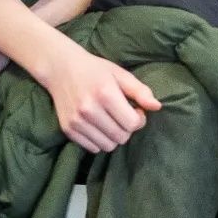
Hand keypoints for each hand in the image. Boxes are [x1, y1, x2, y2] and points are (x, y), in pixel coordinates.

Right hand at [41, 43, 161, 152]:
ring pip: (107, 146)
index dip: (139, 119)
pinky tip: (98, 126)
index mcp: (105, 93)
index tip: (135, 110)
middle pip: (121, 137)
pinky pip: (92, 148)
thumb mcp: (120, 74)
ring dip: (114, 137)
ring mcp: (76, 121)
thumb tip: (157, 107)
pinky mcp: (67, 129)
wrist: (60, 68)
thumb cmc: (95, 70)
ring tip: (110, 121)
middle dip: (127, 129)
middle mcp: (89, 109)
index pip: (132, 124)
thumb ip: (140, 91)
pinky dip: (99, 141)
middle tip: (122, 115)